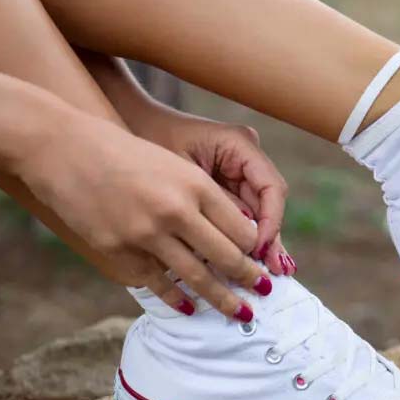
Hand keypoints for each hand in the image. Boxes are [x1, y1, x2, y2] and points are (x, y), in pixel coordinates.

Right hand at [14, 110, 272, 318]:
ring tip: (240, 313)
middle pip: (227, 256)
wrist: (63, 149)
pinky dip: (178, 299)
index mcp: (195, 185)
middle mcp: (176, 211)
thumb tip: (237, 236)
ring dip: (223, 299)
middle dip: (250, 279)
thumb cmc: (124, 153)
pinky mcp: (120, 251)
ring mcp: (146, 234)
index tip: (262, 258)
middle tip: (264, 291)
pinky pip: (158, 284)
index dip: (256, 248)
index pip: (241, 228)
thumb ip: (203, 197)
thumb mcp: (174, 164)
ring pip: (197, 277)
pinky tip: (191, 308)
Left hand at [131, 108, 293, 276]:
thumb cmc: (148, 142)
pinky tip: (245, 261)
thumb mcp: (181, 177)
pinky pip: (240, 212)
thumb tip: (244, 242)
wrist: (125, 125)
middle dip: (270, 239)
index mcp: (238, 143)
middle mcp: (245, 154)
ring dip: (258, 243)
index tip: (259, 250)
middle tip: (273, 272)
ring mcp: (237, 167)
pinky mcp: (224, 181)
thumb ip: (213, 205)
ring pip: (257, 211)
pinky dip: (239, 237)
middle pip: (268, 203)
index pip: (271, 187)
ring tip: (264, 275)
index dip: (271, 222)